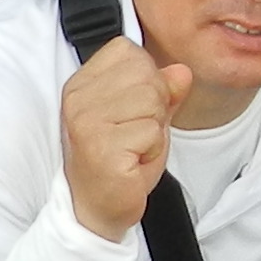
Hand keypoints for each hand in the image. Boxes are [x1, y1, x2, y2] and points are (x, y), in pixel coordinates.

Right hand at [58, 31, 181, 240]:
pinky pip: (151, 131)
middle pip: (145, 74)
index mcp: (82, 83)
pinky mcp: (101, 148)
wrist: (97, 209)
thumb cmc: (119, 160)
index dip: (146, 78)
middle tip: (135, 135)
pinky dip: (152, 150)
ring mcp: (86, 123)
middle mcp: (78, 99)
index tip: (132, 110)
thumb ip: (164, 90)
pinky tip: (133, 163)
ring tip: (134, 148)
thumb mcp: (145, 116)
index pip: (128, 51)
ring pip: (152, 100)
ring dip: (154, 129)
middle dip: (155, 106)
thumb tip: (182, 71)